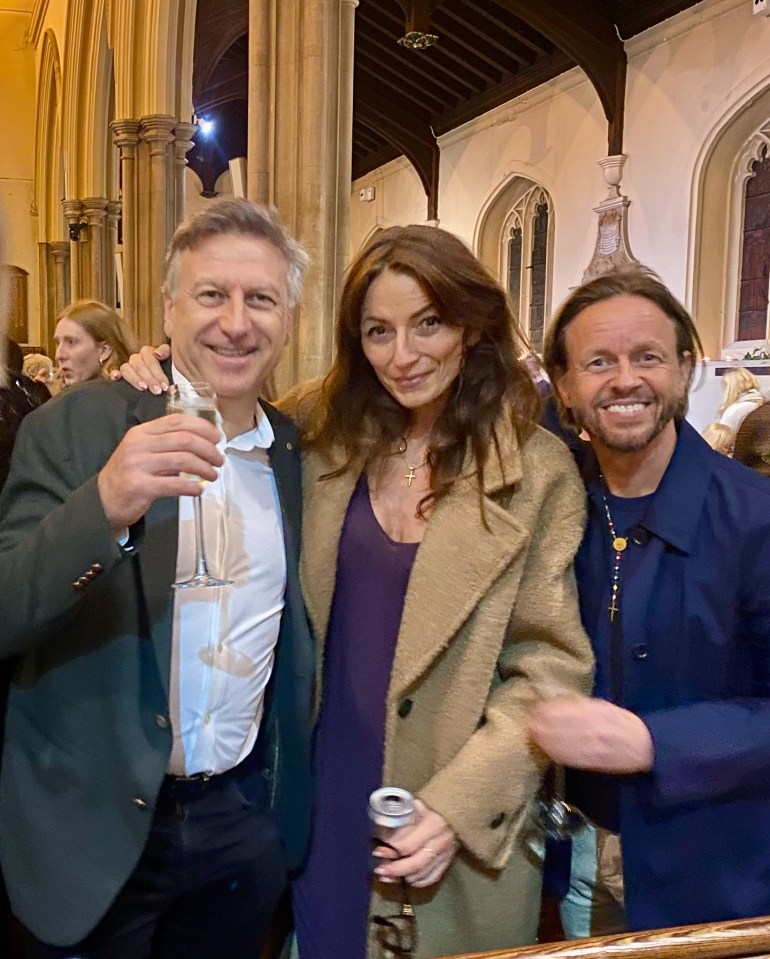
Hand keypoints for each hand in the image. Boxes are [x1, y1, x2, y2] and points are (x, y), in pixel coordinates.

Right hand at [97, 414, 222, 531]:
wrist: (103, 499)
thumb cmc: (128, 474)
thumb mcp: (142, 450)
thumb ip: (166, 443)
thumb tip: (202, 441)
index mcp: (141, 432)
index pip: (177, 421)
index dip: (202, 427)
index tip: (216, 437)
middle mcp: (139, 445)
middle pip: (184, 439)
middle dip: (208, 449)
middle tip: (218, 459)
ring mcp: (138, 465)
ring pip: (183, 460)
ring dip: (204, 468)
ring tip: (213, 474)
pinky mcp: (140, 486)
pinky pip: (174, 485)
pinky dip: (191, 487)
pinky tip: (199, 490)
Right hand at [113, 344, 170, 393]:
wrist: (166, 382)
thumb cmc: (171, 371)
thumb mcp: (172, 360)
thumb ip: (166, 352)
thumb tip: (157, 354)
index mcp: (150, 353)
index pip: (150, 357)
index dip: (158, 372)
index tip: (165, 385)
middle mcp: (138, 358)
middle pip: (139, 364)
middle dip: (150, 378)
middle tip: (157, 390)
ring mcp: (129, 366)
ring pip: (126, 368)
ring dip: (135, 378)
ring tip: (144, 388)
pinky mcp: (122, 375)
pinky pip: (116, 372)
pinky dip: (115, 374)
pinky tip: (116, 377)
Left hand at [373, 799, 458, 887]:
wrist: (458, 807)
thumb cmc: (433, 803)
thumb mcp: (417, 804)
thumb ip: (403, 819)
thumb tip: (383, 833)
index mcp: (432, 824)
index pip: (408, 845)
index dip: (390, 851)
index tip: (377, 851)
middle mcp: (440, 842)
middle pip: (415, 864)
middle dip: (395, 870)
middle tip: (380, 871)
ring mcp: (446, 854)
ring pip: (423, 874)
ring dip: (403, 877)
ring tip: (388, 876)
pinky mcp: (449, 860)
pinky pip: (433, 877)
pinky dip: (418, 881)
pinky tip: (407, 877)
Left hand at [527, 695, 653, 773]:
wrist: (644, 746)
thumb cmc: (622, 723)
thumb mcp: (604, 707)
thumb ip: (583, 706)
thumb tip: (558, 703)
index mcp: (598, 712)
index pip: (569, 711)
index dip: (550, 710)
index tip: (536, 706)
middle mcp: (594, 729)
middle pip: (563, 726)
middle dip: (544, 724)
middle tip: (529, 720)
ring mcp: (593, 747)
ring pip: (564, 743)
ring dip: (546, 738)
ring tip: (533, 732)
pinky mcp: (593, 762)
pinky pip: (571, 758)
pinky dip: (556, 753)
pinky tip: (546, 748)